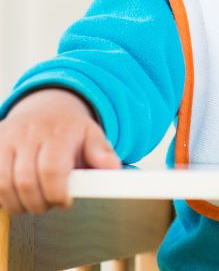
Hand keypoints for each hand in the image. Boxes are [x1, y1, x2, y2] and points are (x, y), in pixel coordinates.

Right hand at [0, 88, 120, 214]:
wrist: (46, 108)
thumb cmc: (70, 129)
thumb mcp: (92, 134)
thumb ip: (101, 152)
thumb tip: (112, 167)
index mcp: (58, 133)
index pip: (52, 169)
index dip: (57, 193)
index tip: (64, 202)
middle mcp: (28, 134)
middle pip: (26, 180)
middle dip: (38, 202)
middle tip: (49, 204)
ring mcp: (6, 140)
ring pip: (3, 184)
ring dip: (17, 203)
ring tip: (32, 203)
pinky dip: (0, 195)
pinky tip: (15, 196)